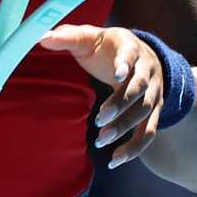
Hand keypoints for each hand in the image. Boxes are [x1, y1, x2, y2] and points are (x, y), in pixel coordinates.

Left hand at [38, 24, 162, 167]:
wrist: (141, 54)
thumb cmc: (107, 46)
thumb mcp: (89, 36)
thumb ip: (68, 36)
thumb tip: (42, 38)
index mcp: (131, 47)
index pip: (131, 55)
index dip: (125, 64)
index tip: (116, 75)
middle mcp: (148, 70)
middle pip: (140, 89)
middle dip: (121, 104)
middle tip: (100, 118)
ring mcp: (154, 92)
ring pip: (145, 112)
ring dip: (125, 127)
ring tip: (101, 140)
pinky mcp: (153, 111)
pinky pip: (148, 132)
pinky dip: (135, 148)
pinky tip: (115, 160)